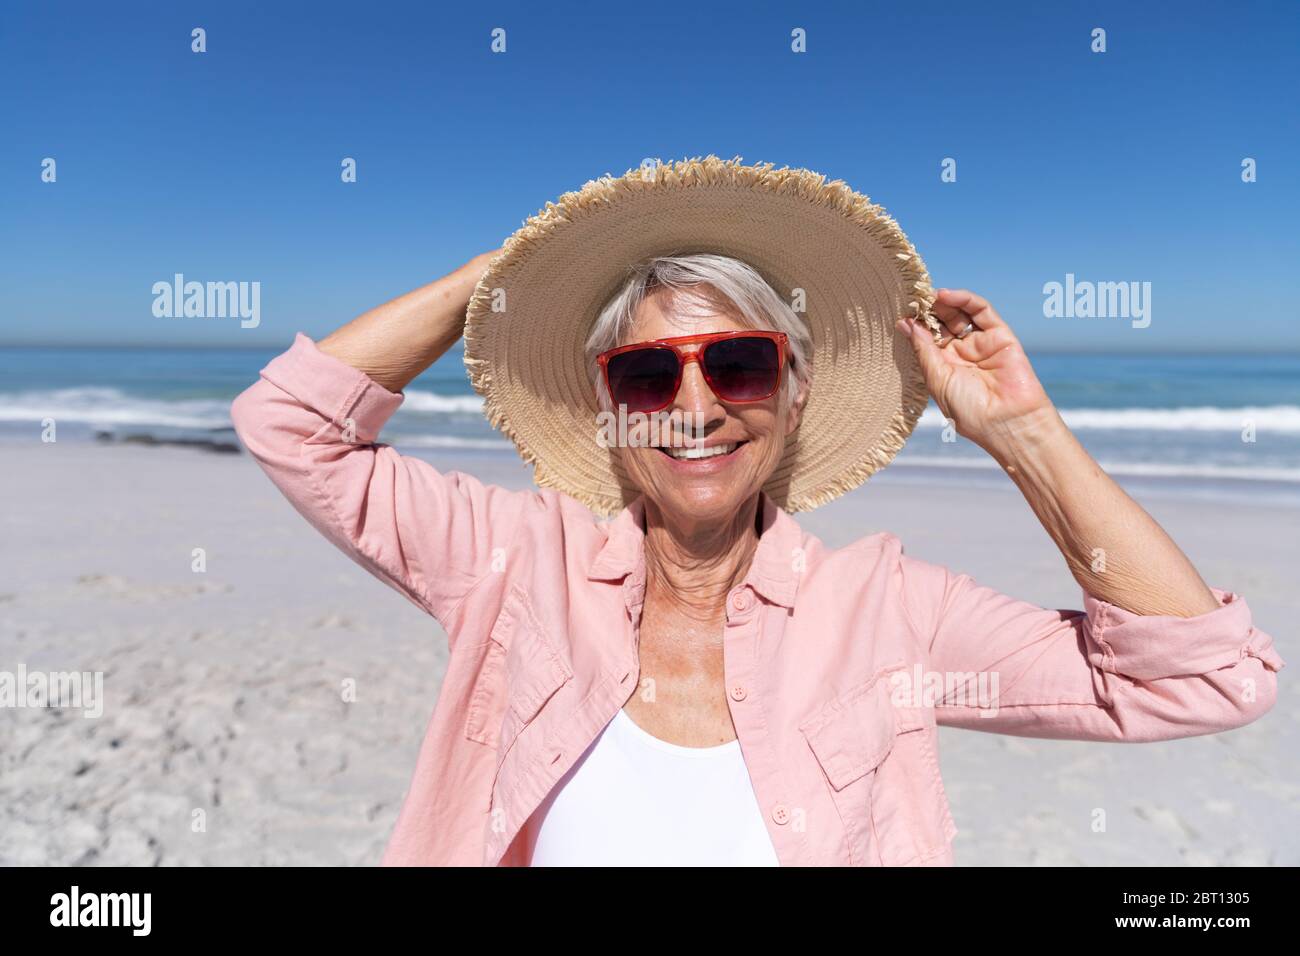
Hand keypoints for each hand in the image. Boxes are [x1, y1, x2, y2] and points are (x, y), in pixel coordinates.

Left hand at [895, 289, 1056, 454]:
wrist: (1007, 422)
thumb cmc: (969, 410)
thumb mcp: (938, 379)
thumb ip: (924, 350)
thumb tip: (906, 324)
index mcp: (945, 367)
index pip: (928, 338)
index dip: (916, 325)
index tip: (902, 313)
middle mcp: (963, 353)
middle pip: (943, 323)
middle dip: (928, 310)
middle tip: (914, 299)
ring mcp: (981, 343)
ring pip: (960, 314)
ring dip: (943, 302)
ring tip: (928, 296)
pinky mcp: (1000, 335)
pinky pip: (981, 311)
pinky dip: (964, 299)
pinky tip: (945, 295)